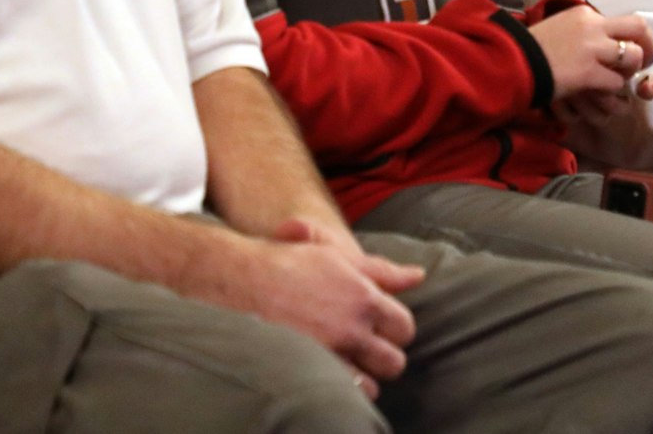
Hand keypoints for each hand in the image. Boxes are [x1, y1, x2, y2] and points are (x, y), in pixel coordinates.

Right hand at [191, 222, 423, 398]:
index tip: (381, 330)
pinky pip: (340, 396)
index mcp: (363, 297)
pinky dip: (339, 392)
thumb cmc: (286, 262)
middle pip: (393, 362)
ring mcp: (329, 353)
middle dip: (383, 358)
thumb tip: (418, 275)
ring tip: (343, 365)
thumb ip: (381, 270)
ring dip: (361, 379)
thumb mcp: (336, 256)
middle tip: (363, 350)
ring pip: (370, 386)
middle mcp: (351, 328)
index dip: (395, 331)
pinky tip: (326, 378)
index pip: (405, 327)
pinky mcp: (307, 371)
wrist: (234, 278)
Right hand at [528, 5, 652, 98]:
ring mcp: (592, 48)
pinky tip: (600, 94)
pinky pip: (616, 83)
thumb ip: (583, 32)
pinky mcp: (588, 72)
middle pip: (638, 29)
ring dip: (629, 73)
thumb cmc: (532, 48)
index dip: (635, 38)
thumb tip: (603, 43)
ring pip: (633, 58)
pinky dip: (612, 92)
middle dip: (648, 48)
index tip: (635, 50)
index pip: (624, 20)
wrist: (512, 61)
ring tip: (618, 83)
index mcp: (585, 13)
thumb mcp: (560, 28)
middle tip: (642, 65)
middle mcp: (593, 25)